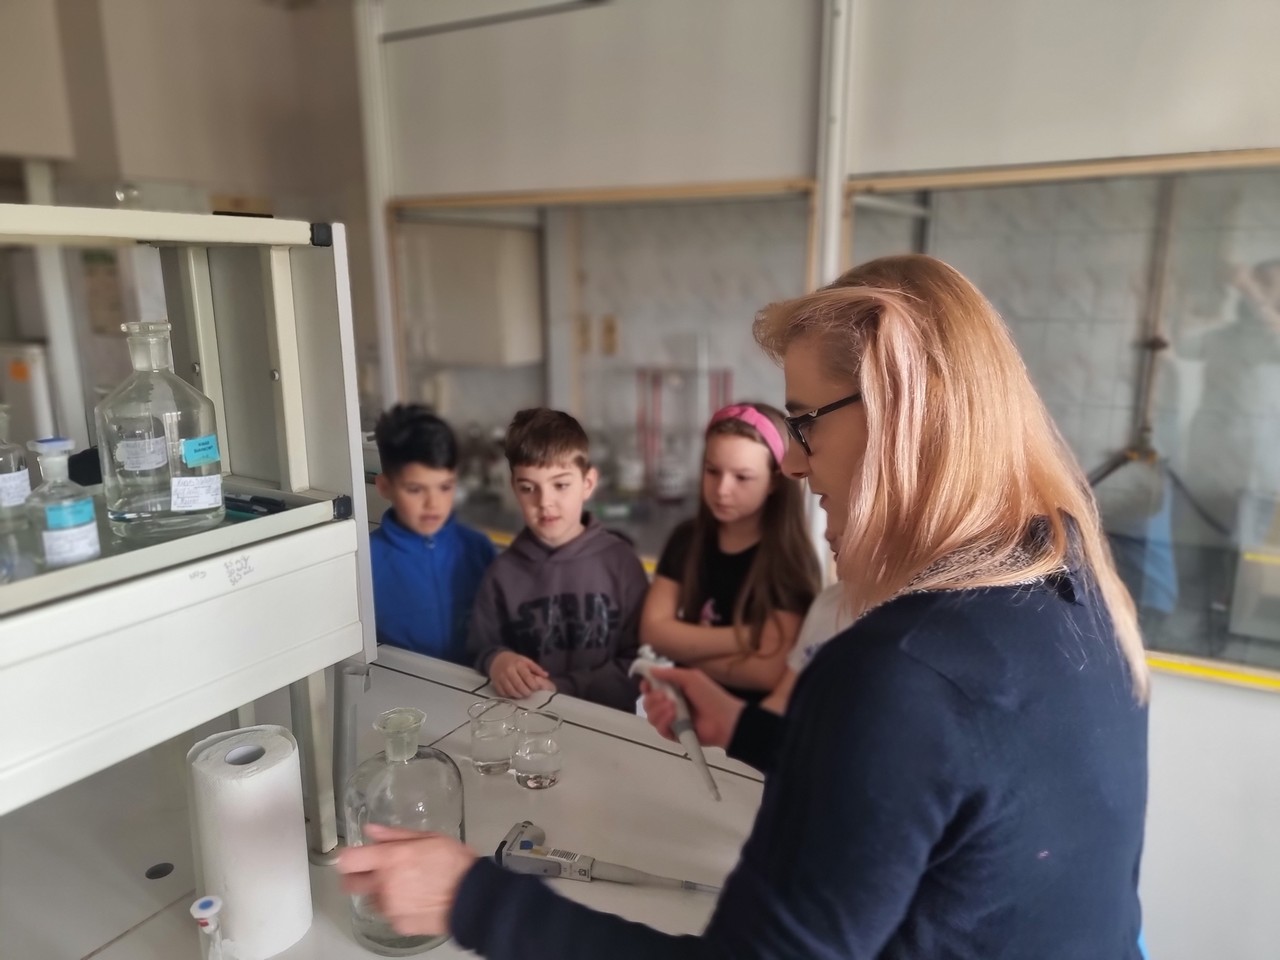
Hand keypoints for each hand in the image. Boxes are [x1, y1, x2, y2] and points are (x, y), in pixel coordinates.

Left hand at [338, 824, 476, 937]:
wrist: (473, 898)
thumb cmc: (455, 863)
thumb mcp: (429, 838)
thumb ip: (394, 835)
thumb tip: (372, 830)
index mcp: (390, 860)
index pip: (347, 860)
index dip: (347, 856)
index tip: (354, 856)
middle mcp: (384, 886)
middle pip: (348, 884)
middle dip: (356, 876)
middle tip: (373, 871)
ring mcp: (390, 908)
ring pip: (370, 899)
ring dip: (380, 892)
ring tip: (405, 885)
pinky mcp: (398, 925)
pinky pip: (388, 913)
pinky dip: (396, 907)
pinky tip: (415, 899)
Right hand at [489, 651, 553, 698]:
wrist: (497, 659)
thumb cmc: (515, 661)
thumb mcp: (526, 661)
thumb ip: (536, 668)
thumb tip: (546, 675)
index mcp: (518, 664)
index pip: (527, 678)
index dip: (533, 685)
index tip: (536, 688)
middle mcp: (509, 671)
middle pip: (519, 686)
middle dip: (526, 692)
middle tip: (529, 693)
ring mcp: (501, 678)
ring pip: (511, 691)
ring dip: (518, 695)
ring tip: (522, 694)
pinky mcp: (496, 683)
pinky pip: (503, 693)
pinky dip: (509, 696)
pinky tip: (513, 694)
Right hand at [641, 666, 744, 750]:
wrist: (725, 719)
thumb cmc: (711, 696)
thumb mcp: (692, 678)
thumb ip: (670, 673)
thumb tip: (651, 670)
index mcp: (674, 689)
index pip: (652, 688)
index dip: (646, 686)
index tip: (647, 684)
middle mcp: (670, 704)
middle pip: (647, 702)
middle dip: (652, 698)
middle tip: (663, 695)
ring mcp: (671, 720)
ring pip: (651, 716)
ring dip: (658, 710)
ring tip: (672, 707)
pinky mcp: (674, 734)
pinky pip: (660, 729)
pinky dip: (664, 721)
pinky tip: (673, 716)